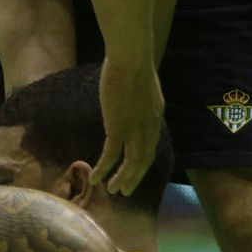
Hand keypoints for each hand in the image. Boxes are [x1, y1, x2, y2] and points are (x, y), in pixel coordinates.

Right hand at [93, 53, 163, 196]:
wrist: (132, 59)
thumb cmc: (134, 61)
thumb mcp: (141, 82)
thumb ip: (138, 94)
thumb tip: (130, 92)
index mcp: (156, 116)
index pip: (151, 144)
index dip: (143, 160)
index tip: (135, 169)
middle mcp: (150, 127)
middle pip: (145, 159)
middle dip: (135, 177)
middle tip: (126, 190)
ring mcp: (135, 129)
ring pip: (132, 163)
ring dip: (122, 179)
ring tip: (113, 191)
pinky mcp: (118, 129)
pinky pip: (111, 156)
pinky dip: (104, 170)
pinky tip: (95, 179)